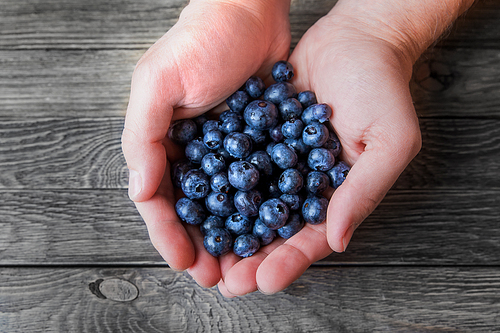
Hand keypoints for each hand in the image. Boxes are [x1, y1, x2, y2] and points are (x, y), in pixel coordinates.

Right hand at [121, 0, 290, 287]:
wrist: (250, 10)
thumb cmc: (200, 40)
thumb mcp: (159, 81)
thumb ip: (143, 134)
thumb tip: (139, 191)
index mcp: (162, 141)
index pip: (159, 198)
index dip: (168, 233)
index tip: (185, 262)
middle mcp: (192, 151)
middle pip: (193, 210)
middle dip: (201, 245)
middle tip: (215, 277)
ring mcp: (226, 150)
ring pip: (226, 204)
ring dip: (231, 237)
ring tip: (243, 265)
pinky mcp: (257, 143)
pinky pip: (256, 183)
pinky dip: (260, 209)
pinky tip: (270, 230)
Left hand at [218, 6, 422, 295]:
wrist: (357, 38)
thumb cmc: (383, 88)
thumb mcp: (390, 140)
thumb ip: (364, 191)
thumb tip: (339, 240)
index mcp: (337, 194)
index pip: (311, 237)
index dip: (288, 261)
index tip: (262, 281)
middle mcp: (304, 183)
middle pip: (274, 229)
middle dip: (250, 256)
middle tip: (224, 281)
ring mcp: (280, 160)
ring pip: (250, 203)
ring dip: (228, 229)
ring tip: (203, 252)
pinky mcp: (259, 135)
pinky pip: (237, 163)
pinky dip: (218, 183)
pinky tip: (197, 199)